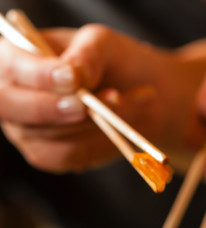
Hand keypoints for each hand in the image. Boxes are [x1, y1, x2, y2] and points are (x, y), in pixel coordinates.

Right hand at [0, 25, 205, 172]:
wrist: (142, 96)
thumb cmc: (116, 64)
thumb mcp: (105, 44)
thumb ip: (87, 53)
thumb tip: (74, 72)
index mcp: (17, 57)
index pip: (11, 68)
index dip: (38, 76)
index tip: (73, 78)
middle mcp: (14, 95)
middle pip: (10, 107)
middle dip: (50, 107)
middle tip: (85, 106)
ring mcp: (28, 129)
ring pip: (46, 133)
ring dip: (89, 122)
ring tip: (122, 101)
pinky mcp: (51, 154)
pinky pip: (67, 154)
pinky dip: (97, 140)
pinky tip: (118, 123)